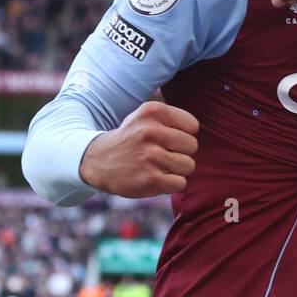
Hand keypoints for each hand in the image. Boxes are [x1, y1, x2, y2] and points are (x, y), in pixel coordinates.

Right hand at [79, 102, 198, 198]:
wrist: (97, 161)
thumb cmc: (132, 138)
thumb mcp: (146, 116)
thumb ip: (173, 118)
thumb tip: (199, 130)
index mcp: (153, 111)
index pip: (192, 126)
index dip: (183, 135)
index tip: (166, 139)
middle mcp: (150, 131)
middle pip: (192, 146)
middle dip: (181, 153)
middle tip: (162, 155)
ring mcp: (150, 156)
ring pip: (189, 166)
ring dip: (177, 170)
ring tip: (158, 166)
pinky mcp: (150, 179)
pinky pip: (180, 183)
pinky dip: (171, 184)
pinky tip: (155, 177)